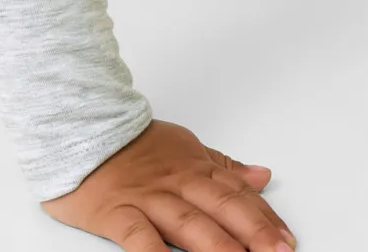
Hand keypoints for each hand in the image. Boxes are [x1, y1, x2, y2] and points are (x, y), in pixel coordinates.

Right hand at [41, 119, 297, 251]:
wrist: (79, 128)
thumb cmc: (132, 145)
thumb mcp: (184, 148)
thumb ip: (222, 166)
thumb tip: (262, 175)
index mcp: (194, 167)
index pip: (237, 194)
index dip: (264, 217)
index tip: (288, 240)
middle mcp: (176, 182)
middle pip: (222, 208)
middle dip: (254, 233)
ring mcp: (148, 199)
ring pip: (189, 224)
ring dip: (219, 247)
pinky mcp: (117, 214)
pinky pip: (140, 239)